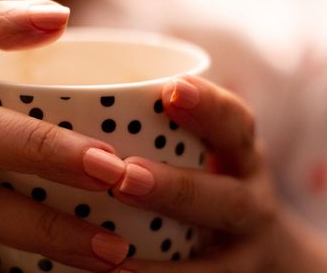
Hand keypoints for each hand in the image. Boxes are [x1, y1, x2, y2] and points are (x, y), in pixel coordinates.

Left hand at [110, 76, 326, 272]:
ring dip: (165, 264)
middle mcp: (249, 202)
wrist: (260, 244)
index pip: (235, 124)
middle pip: (226, 198)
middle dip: (177, 188)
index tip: (172, 88)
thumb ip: (167, 127)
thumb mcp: (207, 147)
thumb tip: (84, 98)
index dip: (209, 106)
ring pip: (215, 262)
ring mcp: (242, 251)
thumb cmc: (212, 178)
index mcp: (241, 156)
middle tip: (127, 177)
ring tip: (115, 256)